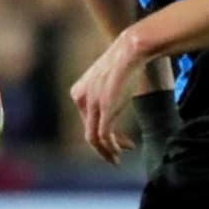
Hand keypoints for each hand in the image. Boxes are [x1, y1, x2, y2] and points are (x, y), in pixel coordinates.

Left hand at [71, 31, 146, 163]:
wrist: (129, 51)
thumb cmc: (123, 63)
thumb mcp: (106, 81)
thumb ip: (103, 95)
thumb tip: (110, 106)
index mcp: (78, 93)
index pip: (86, 123)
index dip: (101, 136)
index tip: (116, 141)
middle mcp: (81, 99)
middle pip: (88, 134)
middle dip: (104, 147)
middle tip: (117, 156)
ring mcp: (92, 104)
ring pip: (94, 139)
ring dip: (107, 152)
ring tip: (118, 158)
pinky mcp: (105, 108)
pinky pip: (104, 135)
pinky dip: (112, 147)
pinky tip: (122, 150)